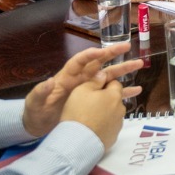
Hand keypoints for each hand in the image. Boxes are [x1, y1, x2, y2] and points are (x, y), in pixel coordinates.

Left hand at [23, 43, 144, 137]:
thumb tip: (49, 81)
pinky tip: (137, 90)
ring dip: (123, 70)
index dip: (90, 55)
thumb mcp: (35, 103)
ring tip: (139, 64)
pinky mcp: (94, 102)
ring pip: (109, 77)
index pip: (80, 61)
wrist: (40, 127)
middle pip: (99, 64)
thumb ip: (41, 92)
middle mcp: (81, 80)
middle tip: (128, 47)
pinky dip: (124, 92)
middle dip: (113, 54)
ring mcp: (89, 90)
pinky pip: (112, 95)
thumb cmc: (36, 112)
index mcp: (67, 77)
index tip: (101, 51)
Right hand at [61, 75, 130, 151]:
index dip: (104, 84)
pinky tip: (92, 128)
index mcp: (114, 95)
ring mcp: (118, 125)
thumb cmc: (78, 112)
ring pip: (113, 113)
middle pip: (115, 99)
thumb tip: (103, 74)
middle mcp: (121, 109)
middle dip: (105, 99)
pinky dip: (104, 126)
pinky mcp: (114, 137)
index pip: (115, 83)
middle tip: (90, 104)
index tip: (94, 89)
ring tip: (90, 117)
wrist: (77, 141)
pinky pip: (109, 127)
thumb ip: (94, 81)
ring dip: (105, 113)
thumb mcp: (81, 90)